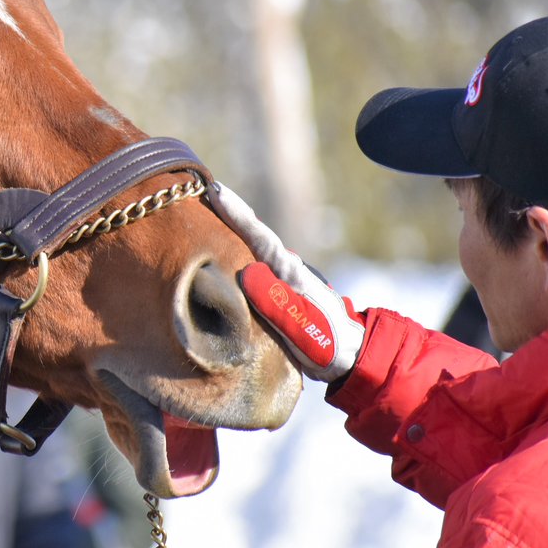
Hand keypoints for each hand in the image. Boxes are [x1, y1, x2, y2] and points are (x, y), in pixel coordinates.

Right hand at [208, 182, 363, 380]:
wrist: (349, 358)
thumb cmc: (327, 344)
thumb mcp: (302, 326)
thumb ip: (276, 302)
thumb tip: (246, 272)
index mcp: (288, 273)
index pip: (258, 236)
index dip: (235, 213)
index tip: (214, 189)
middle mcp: (283, 269)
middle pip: (250, 235)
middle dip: (225, 213)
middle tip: (197, 190)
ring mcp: (280, 279)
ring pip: (248, 249)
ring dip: (225, 231)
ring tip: (199, 214)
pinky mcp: (276, 292)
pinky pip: (248, 266)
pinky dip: (231, 254)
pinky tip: (214, 255)